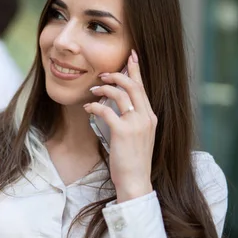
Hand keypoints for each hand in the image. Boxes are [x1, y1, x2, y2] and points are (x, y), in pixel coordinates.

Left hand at [83, 50, 156, 201]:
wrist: (135, 181)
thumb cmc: (133, 161)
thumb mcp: (137, 137)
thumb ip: (132, 121)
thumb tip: (116, 108)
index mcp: (150, 117)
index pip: (143, 88)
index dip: (136, 70)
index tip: (131, 56)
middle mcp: (146, 117)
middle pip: (133, 86)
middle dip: (117, 75)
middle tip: (103, 74)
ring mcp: (136, 124)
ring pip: (120, 94)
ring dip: (104, 89)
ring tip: (92, 90)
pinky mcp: (123, 132)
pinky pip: (106, 110)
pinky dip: (95, 106)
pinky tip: (88, 108)